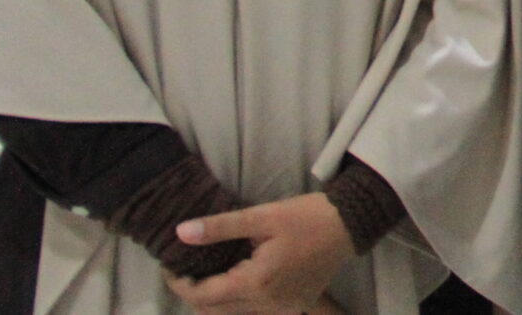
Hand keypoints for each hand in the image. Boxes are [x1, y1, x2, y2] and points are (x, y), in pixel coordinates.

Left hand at [167, 194, 351, 313]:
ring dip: (213, 301)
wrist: (351, 223)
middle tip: (185, 269)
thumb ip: (219, 227)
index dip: (179, 283)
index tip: (170, 265)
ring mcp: (283, 310)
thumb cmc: (307, 216)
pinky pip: (254, 313)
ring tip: (206, 274)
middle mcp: (267, 304)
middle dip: (194, 292)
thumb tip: (180, 233)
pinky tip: (236, 282)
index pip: (202, 295)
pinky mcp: (294, 307)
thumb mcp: (262, 216)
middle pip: (213, 311)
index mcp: (256, 283)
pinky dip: (236, 303)